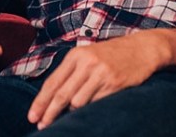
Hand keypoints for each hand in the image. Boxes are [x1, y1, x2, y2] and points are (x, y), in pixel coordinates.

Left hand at [28, 31, 167, 128]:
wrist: (142, 48)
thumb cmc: (111, 55)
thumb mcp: (88, 56)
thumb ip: (71, 73)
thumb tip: (52, 99)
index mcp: (76, 55)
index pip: (53, 82)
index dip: (41, 102)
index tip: (32, 117)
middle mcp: (87, 63)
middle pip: (62, 95)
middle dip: (49, 113)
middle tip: (41, 126)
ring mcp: (101, 73)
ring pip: (78, 102)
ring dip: (73, 111)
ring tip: (74, 114)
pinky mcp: (114, 83)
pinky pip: (96, 103)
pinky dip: (92, 108)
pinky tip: (92, 108)